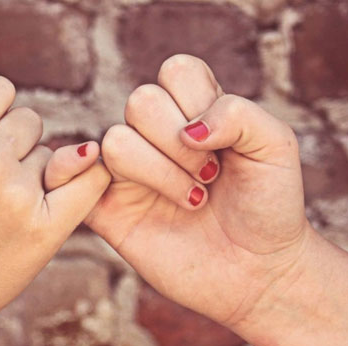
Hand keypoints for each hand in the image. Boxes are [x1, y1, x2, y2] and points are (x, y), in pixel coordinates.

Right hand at [60, 55, 309, 327]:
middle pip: (141, 101)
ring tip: (193, 200)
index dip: (199, 103)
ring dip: (161, 173)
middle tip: (209, 176)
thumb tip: (188, 129)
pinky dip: (83, 177)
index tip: (225, 145)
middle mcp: (156, 136)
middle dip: (181, 143)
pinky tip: (136, 200)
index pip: (176, 71)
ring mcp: (130, 173)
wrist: (259, 272)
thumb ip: (238, 113)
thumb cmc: (269, 207)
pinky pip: (71, 179)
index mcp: (193, 111)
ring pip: (115, 140)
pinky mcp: (108, 210)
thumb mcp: (276, 146)